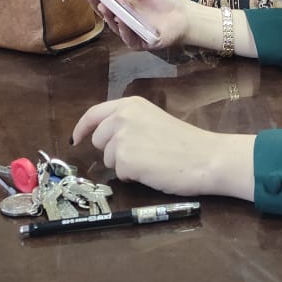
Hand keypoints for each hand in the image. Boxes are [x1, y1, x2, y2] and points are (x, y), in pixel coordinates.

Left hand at [71, 95, 253, 198]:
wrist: (205, 158)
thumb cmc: (184, 142)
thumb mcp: (152, 120)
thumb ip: (128, 123)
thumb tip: (104, 137)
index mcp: (130, 104)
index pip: (94, 114)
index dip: (82, 128)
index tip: (76, 139)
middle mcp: (122, 116)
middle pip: (99, 140)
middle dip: (113, 151)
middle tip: (141, 154)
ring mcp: (122, 138)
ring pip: (109, 159)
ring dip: (124, 165)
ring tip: (151, 161)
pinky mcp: (125, 160)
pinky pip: (119, 174)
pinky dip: (132, 177)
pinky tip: (151, 171)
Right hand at [76, 0, 194, 50]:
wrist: (185, 15)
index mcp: (122, 3)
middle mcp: (123, 17)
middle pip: (104, 11)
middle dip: (93, 1)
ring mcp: (130, 31)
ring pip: (113, 25)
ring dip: (107, 15)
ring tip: (102, 4)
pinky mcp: (139, 43)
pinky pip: (128, 38)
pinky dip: (124, 29)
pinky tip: (121, 20)